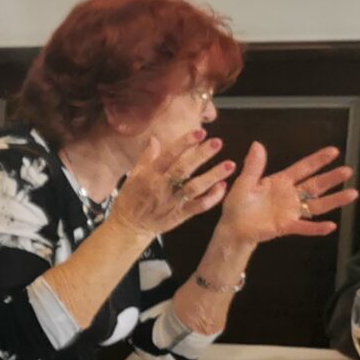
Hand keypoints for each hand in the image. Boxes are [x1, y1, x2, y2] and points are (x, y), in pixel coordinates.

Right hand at [106, 131, 231, 237]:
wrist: (129, 227)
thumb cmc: (131, 200)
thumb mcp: (133, 176)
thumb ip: (146, 158)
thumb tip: (155, 139)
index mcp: (150, 175)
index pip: (168, 156)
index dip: (184, 143)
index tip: (199, 132)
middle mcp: (161, 187)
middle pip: (183, 169)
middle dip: (201, 155)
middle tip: (218, 143)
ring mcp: (172, 201)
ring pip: (194, 187)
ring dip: (213, 176)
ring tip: (230, 165)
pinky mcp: (180, 214)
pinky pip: (199, 206)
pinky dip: (212, 198)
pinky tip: (223, 187)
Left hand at [214, 142, 357, 246]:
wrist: (232, 228)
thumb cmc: (238, 205)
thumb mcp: (243, 183)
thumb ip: (253, 166)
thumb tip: (257, 144)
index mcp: (280, 182)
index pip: (303, 168)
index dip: (318, 160)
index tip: (334, 151)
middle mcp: (290, 195)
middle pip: (315, 185)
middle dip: (331, 178)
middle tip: (348, 171)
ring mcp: (290, 211)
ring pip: (316, 204)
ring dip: (334, 200)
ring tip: (352, 194)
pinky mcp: (286, 226)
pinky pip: (304, 227)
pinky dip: (316, 227)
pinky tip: (331, 226)